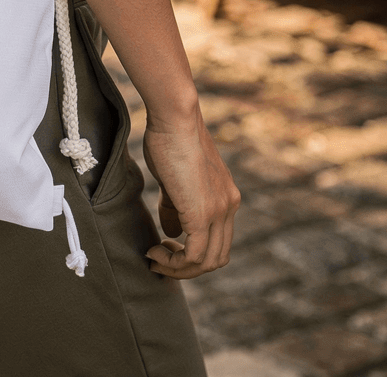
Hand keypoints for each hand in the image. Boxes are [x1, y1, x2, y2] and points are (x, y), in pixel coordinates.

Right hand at [142, 106, 239, 278]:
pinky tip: (156, 251)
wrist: (175, 118)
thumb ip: (177, 206)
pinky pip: (194, 255)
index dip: (193, 252)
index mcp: (227, 197)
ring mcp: (220, 211)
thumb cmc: (169, 138)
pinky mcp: (202, 214)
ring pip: (207, 262)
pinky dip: (174, 262)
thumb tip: (172, 232)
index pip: (218, 241)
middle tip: (160, 258)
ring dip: (179, 268)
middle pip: (217, 258)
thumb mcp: (176, 179)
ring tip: (156, 258)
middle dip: (187, 267)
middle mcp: (230, 206)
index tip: (166, 246)